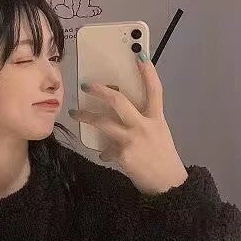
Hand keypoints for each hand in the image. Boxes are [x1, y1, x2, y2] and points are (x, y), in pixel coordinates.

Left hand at [69, 55, 188, 195]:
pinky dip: (105, 153)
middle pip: (120, 101)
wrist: (167, 184)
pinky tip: (106, 156)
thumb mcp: (158, 135)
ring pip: (104, 122)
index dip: (148, 72)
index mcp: (157, 119)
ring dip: (86, 117)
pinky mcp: (122, 154)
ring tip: (74, 113)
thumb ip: (142, 125)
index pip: (155, 90)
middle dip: (101, 90)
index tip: (140, 55)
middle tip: (87, 85)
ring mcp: (132, 139)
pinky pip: (106, 150)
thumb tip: (120, 122)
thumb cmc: (163, 158)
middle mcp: (145, 126)